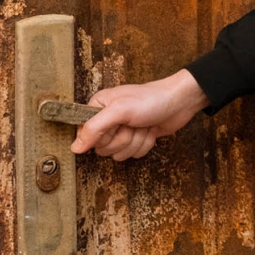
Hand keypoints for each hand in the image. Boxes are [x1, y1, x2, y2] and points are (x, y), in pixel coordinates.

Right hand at [71, 69, 208, 160]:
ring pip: (119, 153)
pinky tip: (149, 130)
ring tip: (142, 125)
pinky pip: (132, 154)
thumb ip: (94, 128)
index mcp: (97, 107)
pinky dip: (144, 144)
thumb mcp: (119, 111)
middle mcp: (106, 119)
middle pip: (103, 147)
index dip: (103, 135)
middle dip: (123, 139)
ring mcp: (121, 130)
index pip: (86, 134)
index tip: (115, 125)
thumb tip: (75, 148)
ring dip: (135, 142)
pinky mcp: (134, 139)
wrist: (179, 102)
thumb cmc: (150, 100)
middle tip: (132, 124)